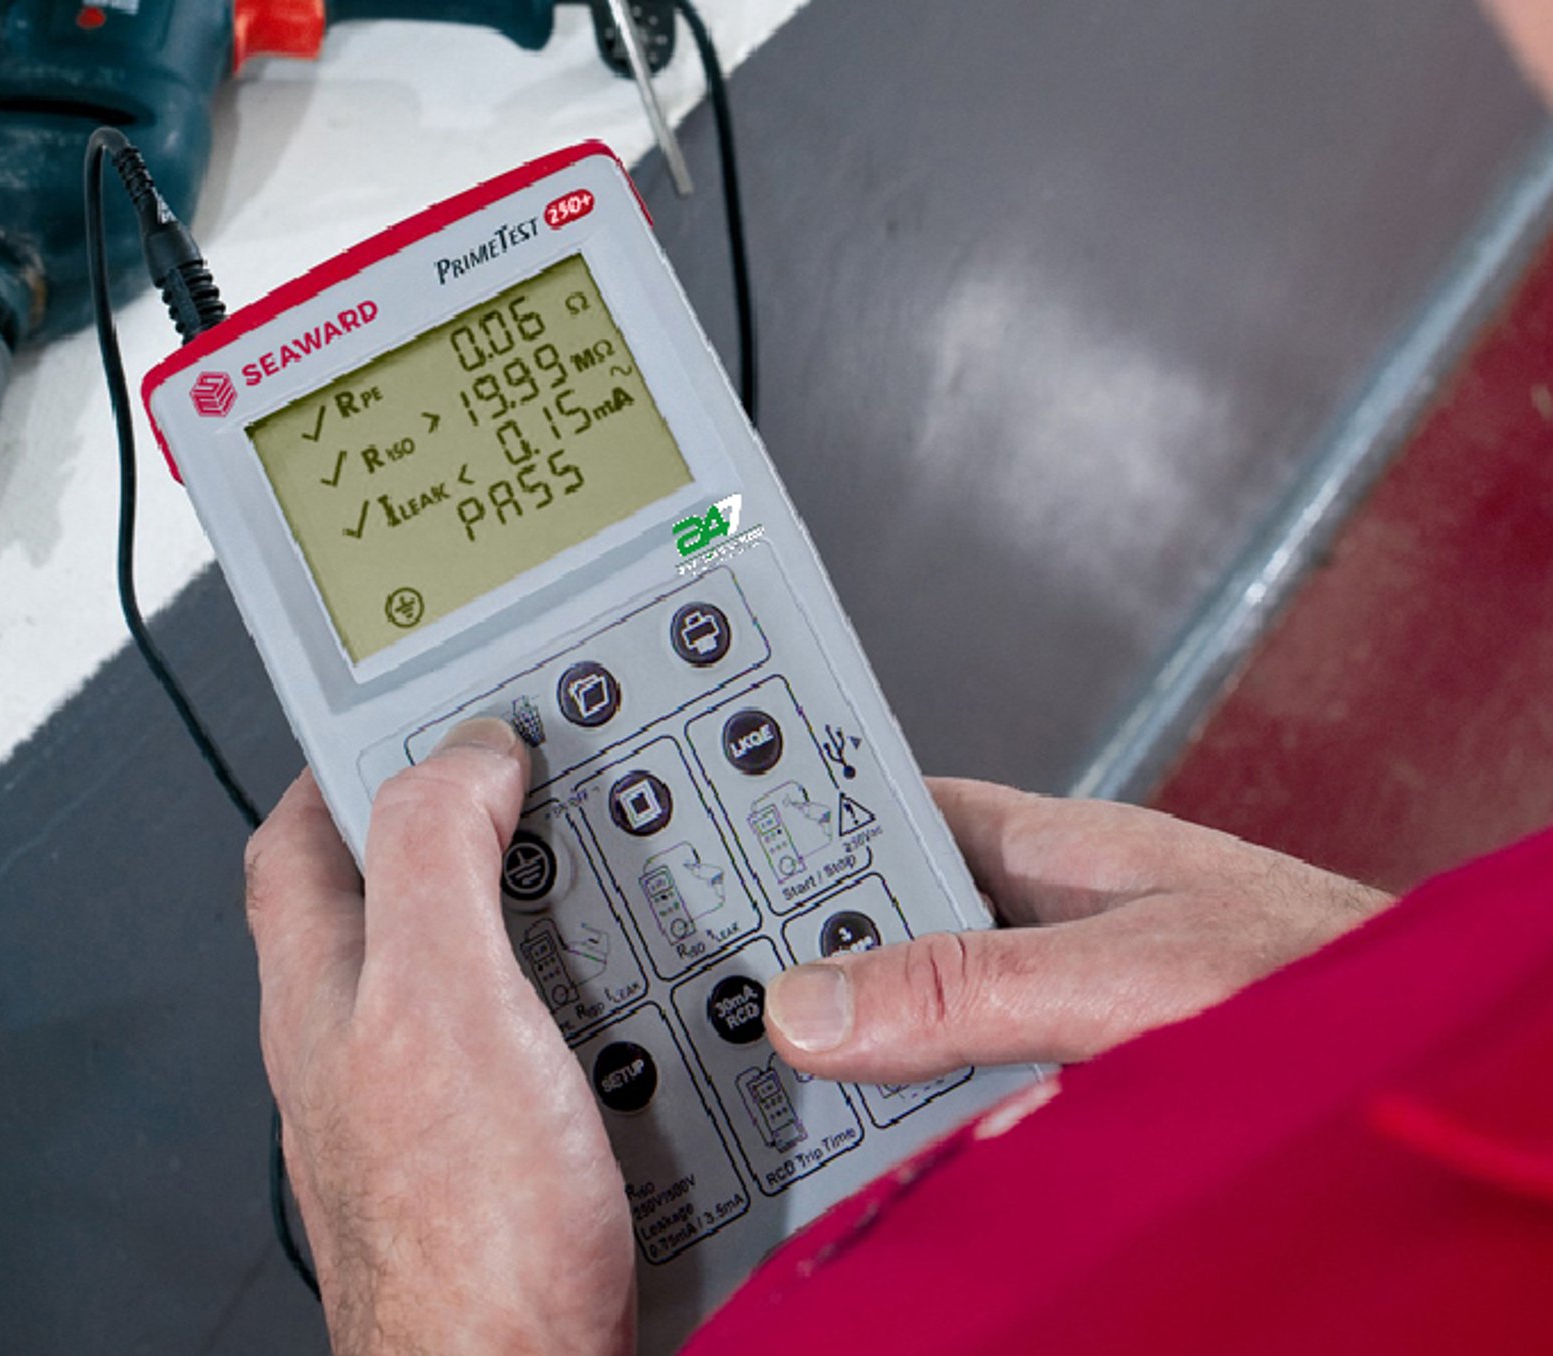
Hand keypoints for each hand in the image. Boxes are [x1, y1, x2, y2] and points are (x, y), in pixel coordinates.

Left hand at [245, 719, 633, 1355]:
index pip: (296, 838)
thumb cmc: (459, 1238)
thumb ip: (437, 855)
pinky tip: (656, 1018)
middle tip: (556, 791)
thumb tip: (461, 752)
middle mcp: (365, 1044)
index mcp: (323, 989)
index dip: (349, 760)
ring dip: (557, 924)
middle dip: (478, 831)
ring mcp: (438, 1103)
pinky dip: (602, 1015)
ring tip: (626, 895)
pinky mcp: (511, 1156)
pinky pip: (555, 1049)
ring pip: (490, 970)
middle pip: (402, 894)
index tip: (421, 713)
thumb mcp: (438, 998)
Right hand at [763, 778, 1391, 1081]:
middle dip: (807, 963)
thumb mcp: (1134, 973)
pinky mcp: (1074, 1086)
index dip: (795, 824)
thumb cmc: (1336, 982)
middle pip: (884, 929)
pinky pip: (956, 1095)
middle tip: (713, 1006)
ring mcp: (1058, 1007)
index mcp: (1049, 849)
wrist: (1423, 1075)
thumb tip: (818, 1001)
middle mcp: (1042, 923)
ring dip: (859, 1055)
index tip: (704, 863)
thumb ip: (975, 980)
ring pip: (913, 1021)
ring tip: (774, 1089)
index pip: (885, 810)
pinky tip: (872, 1152)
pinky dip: (909, 1120)